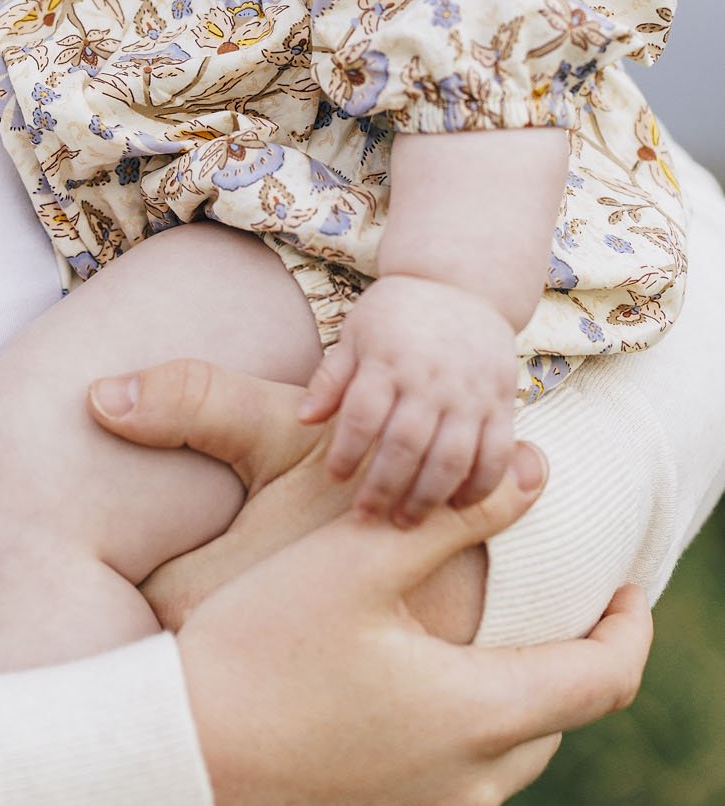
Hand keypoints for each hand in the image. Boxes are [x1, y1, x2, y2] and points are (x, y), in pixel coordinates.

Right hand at [90, 358, 649, 805]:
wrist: (165, 768)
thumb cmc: (256, 649)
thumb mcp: (355, 561)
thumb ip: (454, 514)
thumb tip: (537, 470)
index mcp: (479, 715)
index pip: (603, 680)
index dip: (628, 630)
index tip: (628, 591)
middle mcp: (466, 793)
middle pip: (542, 725)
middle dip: (543, 666)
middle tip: (517, 613)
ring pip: (483, 771)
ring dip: (476, 716)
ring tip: (433, 660)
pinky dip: (420, 765)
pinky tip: (366, 722)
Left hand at [300, 275, 519, 523]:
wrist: (462, 283)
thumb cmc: (398, 313)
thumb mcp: (357, 332)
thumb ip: (332, 377)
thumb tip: (304, 419)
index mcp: (388, 359)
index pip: (363, 415)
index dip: (346, 451)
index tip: (335, 477)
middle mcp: (431, 378)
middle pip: (405, 445)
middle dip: (383, 487)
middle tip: (366, 517)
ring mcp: (470, 392)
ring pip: (451, 458)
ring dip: (428, 497)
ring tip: (407, 522)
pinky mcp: (501, 401)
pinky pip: (496, 453)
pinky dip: (480, 485)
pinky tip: (459, 504)